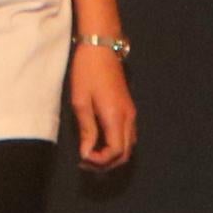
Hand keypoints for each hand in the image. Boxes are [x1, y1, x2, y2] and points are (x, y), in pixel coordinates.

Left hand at [67, 44, 135, 169]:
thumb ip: (87, 129)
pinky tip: (100, 143)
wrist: (101, 48)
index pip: (115, 151)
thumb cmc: (87, 72)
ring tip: (91, 155)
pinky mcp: (129, 109)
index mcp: (116, 117)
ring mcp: (131, 113)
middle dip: (106, 164)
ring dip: (112, 156)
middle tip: (86, 162)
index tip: (83, 159)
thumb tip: (87, 153)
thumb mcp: (81, 101)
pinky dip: (116, 146)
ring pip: (129, 146)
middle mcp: (128, 118)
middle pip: (125, 153)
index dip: (100, 161)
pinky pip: (128, 136)